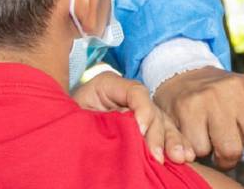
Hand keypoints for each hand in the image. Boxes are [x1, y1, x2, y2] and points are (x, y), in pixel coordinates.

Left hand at [72, 72, 194, 164]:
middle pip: (152, 108)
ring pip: (163, 122)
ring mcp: (139, 112)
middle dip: (159, 133)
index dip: (141, 110)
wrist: (58, 138)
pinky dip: (175, 145)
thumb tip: (129, 127)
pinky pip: (165, 135)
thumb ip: (102, 118)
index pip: (135, 91)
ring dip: (173, 140)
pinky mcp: (144, 129)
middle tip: (158, 155)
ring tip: (180, 157)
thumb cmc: (63, 124)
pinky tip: (185, 156)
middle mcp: (127, 97)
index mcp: (108, 85)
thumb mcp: (77, 115)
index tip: (139, 130)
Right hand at [154, 67, 243, 188]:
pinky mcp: (188, 107)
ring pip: (230, 150)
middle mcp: (237, 90)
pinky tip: (199, 143)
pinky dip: (202, 154)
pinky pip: (201, 148)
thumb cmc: (219, 100)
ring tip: (219, 155)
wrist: (181, 75)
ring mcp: (212, 97)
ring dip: (226, 163)